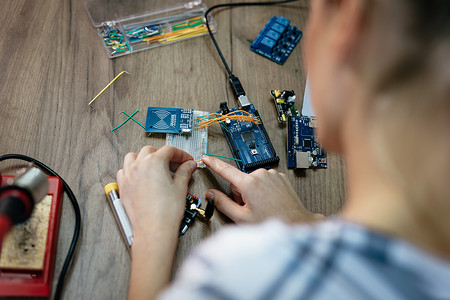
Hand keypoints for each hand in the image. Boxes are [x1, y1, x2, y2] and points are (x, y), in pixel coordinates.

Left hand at [116, 146, 196, 237]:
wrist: (154, 229)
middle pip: (151, 150)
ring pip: (133, 157)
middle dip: (164, 155)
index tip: (186, 161)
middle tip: (175, 165)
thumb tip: (188, 165)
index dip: (181, 154)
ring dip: (144, 158)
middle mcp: (139, 166)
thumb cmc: (165, 211)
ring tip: (155, 167)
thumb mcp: (180, 187)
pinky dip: (132, 170)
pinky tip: (141, 176)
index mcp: (154, 162)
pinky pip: (123, 171)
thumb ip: (185, 171)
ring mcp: (128, 176)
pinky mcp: (123, 186)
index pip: (169, 150)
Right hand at [202, 156, 322, 223]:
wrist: (296, 223)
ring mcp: (272, 175)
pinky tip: (269, 202)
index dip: (213, 164)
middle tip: (249, 208)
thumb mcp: (241, 217)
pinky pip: (265, 181)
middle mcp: (261, 175)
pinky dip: (264, 190)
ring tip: (262, 206)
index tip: (206, 158)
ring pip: (252, 181)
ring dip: (253, 192)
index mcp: (249, 183)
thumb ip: (222, 204)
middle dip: (241, 193)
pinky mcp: (280, 177)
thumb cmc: (271, 222)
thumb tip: (211, 194)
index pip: (226, 170)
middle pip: (240, 181)